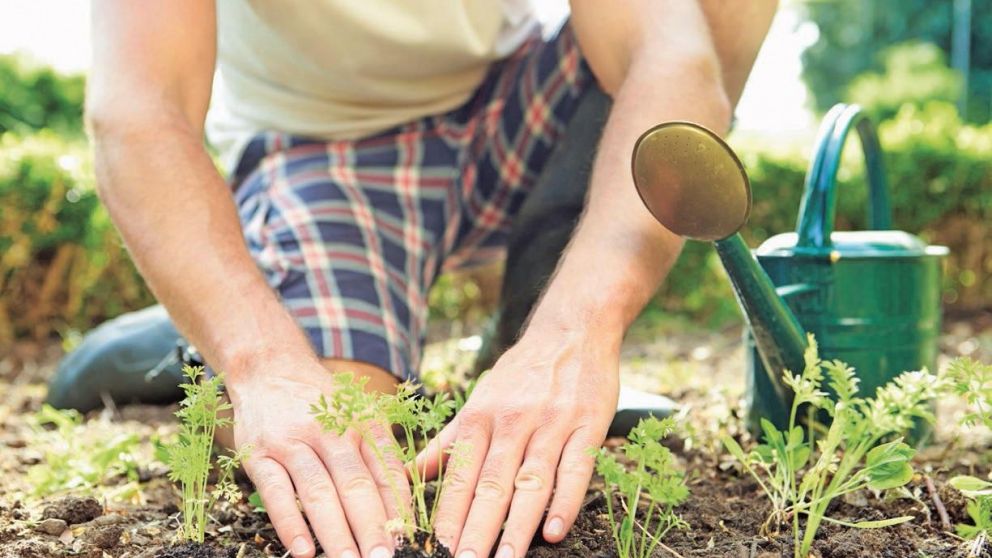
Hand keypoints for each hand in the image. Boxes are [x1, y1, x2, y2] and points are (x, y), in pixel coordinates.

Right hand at [227, 355, 408, 557]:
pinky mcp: (259, 454)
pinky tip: (303, 550)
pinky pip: (276, 492)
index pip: (386, 470)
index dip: (399, 508)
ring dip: (335, 532)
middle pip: (355, 485)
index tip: (408, 540)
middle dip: (371, 527)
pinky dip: (290, 523)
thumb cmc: (322, 402)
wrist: (268, 368)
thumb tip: (402, 508)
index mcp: (362, 422)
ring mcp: (292, 441)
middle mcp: (329, 430)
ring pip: (318, 491)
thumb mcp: (358, 414)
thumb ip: (378, 455)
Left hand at [419, 328, 619, 557]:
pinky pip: (576, 469)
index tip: (434, 549)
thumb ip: (448, 443)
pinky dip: (565, 501)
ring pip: (531, 481)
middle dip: (476, 529)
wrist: (571, 331)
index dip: (447, 516)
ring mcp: (551, 424)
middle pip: (490, 484)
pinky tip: (554, 531)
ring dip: (518, 526)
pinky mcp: (587, 425)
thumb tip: (408, 474)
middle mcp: (512, 422)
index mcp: (480, 418)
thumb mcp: (478, 402)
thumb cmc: (520, 374)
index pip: (459, 476)